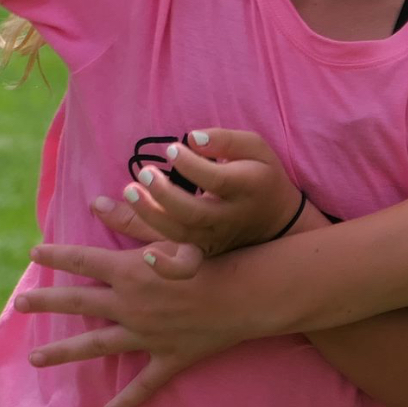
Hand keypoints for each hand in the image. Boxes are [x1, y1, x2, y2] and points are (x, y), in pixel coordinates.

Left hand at [14, 242, 254, 406]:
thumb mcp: (172, 233)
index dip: (56, 255)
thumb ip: (134, 219)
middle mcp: (130, 305)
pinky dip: (125, 402)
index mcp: (129, 271)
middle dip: (46, 302)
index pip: (82, 259)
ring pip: (97, 346)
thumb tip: (97, 202)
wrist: (247, 294)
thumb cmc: (213, 257)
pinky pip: (143, 385)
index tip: (34, 252)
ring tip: (36, 358)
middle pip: (79, 302)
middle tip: (19, 304)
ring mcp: (147, 336)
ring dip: (64, 352)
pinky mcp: (169, 357)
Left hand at [91, 129, 303, 258]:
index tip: (172, 148)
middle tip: (145, 172)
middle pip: (194, 213)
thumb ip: (225, 140)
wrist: (278, 221)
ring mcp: (215, 239)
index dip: (189, 165)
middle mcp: (230, 217)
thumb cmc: (260, 175)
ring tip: (129, 191)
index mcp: (246, 186)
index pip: (215, 179)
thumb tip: (191, 139)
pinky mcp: (204, 252)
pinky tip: (145, 254)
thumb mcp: (255, 148)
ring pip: (180, 235)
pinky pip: (184, 267)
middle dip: (163, 194)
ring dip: (149, 216)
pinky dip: (165, 267)